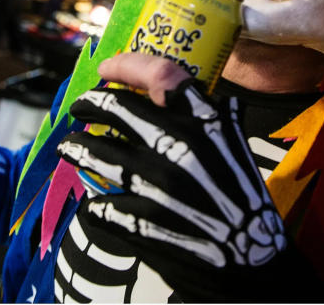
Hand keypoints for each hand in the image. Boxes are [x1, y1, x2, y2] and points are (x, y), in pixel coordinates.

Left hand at [57, 53, 312, 300]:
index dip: (126, 65)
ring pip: (97, 153)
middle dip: (89, 104)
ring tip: (70, 147)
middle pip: (117, 108)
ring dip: (77, 147)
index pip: (159, 75)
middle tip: (79, 108)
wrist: (254, 258)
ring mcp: (156, 183)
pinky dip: (95, 202)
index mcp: (205, 122)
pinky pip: (101, 204)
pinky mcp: (141, 219)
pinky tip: (94, 202)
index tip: (105, 68)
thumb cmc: (246, 197)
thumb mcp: (236, 144)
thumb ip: (211, 115)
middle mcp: (178, 145)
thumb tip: (185, 90)